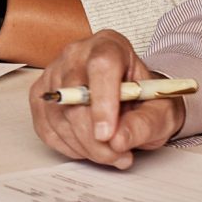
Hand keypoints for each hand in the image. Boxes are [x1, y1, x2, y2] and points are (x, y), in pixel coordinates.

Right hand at [30, 29, 184, 168]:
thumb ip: (145, 124)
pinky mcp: (40, 95)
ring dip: (85, 146)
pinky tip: (89, 147)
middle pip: (74, 96)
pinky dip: (69, 146)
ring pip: (59, 116)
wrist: (132, 100)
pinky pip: (46, 128)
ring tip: (110, 154)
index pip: (101, 66)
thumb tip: (118, 140)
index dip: (103, 102)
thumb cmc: (146, 100)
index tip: (108, 135)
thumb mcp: (161, 112)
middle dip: (94, 137)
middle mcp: (77, 54)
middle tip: (118, 155)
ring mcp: (53, 73)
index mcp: (110, 46)